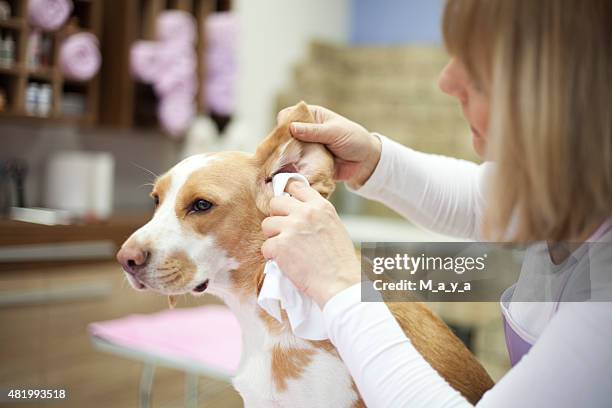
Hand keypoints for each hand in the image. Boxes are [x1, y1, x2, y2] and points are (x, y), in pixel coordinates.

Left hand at [261, 181, 360, 307]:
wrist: (339, 283)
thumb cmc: (340, 261)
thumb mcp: (334, 227)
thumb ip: (316, 216)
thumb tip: (297, 211)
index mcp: (321, 206)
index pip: (296, 186)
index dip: (287, 195)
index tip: (285, 205)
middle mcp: (305, 213)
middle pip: (275, 203)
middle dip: (276, 217)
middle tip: (283, 231)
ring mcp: (291, 228)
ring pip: (267, 224)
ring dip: (273, 237)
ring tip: (286, 249)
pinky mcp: (280, 245)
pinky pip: (266, 246)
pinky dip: (272, 256)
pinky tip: (285, 262)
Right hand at [277, 104, 381, 188]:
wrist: (366, 162)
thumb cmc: (354, 139)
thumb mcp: (335, 132)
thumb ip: (314, 131)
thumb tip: (292, 128)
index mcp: (312, 116)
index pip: (289, 115)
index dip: (282, 123)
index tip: (281, 134)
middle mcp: (305, 131)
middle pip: (284, 135)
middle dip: (280, 144)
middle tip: (278, 154)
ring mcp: (305, 148)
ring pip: (288, 151)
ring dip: (284, 158)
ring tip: (279, 166)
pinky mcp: (308, 163)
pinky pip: (296, 166)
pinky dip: (291, 170)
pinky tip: (286, 174)